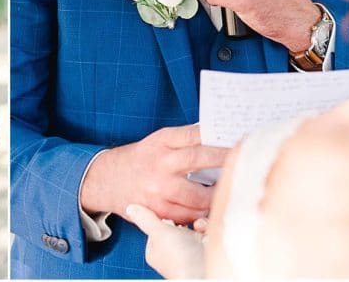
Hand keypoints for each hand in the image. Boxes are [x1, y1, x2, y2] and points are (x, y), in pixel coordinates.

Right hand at [80, 124, 227, 224]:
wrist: (106, 179)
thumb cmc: (139, 159)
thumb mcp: (157, 141)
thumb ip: (184, 140)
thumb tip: (218, 138)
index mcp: (161, 142)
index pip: (194, 135)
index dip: (218, 136)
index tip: (237, 137)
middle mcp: (161, 163)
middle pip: (200, 160)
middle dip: (226, 160)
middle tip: (242, 161)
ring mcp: (160, 189)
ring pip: (200, 195)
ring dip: (218, 194)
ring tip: (229, 190)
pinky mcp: (159, 210)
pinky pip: (189, 215)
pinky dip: (202, 212)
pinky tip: (211, 208)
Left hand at [126, 203, 205, 277]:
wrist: (207, 271)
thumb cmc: (182, 260)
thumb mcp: (160, 234)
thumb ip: (146, 220)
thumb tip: (131, 208)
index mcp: (156, 251)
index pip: (157, 226)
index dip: (163, 217)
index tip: (167, 212)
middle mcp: (173, 252)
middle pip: (176, 224)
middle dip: (184, 219)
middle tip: (185, 220)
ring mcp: (190, 251)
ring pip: (193, 226)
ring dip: (198, 223)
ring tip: (198, 226)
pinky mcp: (206, 249)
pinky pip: (206, 231)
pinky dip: (207, 228)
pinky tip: (206, 230)